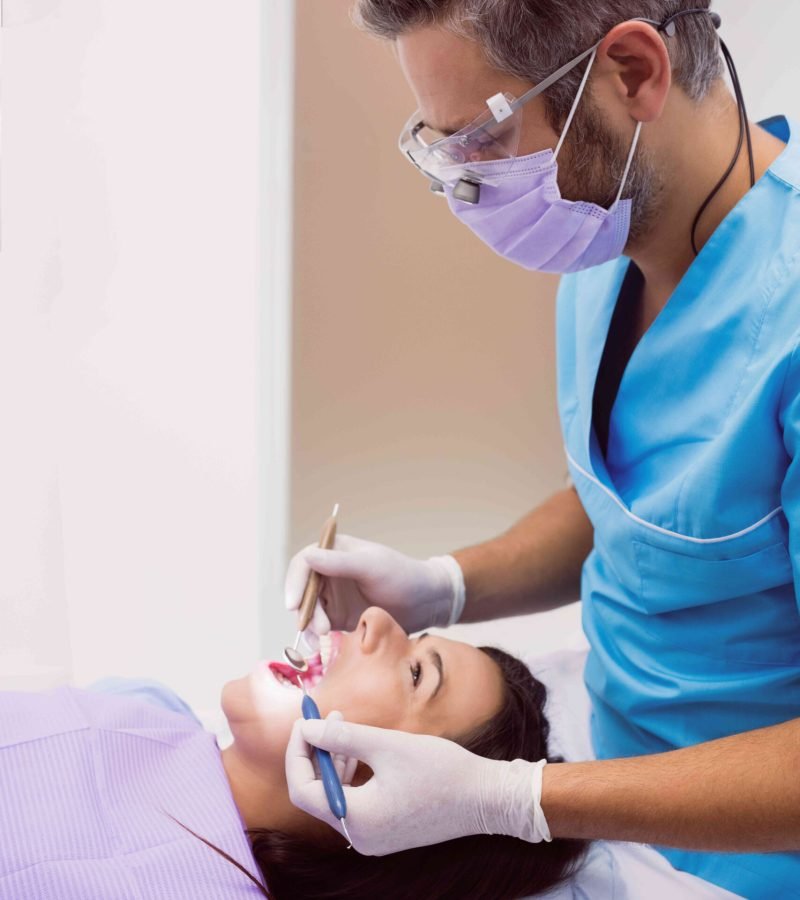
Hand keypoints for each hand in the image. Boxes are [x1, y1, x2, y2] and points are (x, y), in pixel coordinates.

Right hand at [284, 533, 464, 643]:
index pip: (304, 564)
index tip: (293, 604)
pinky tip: (322, 644)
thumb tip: (308, 555)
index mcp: (335, 552)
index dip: (295, 583)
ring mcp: (333, 596)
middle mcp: (329, 572)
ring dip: (310, 624)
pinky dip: (316, 635)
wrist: (426, 602)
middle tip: (320, 628)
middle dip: (305, 610)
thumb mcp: (371, 566)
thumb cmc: (403, 576)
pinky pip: (319, 626)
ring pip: (308, 610)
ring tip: (325, 636)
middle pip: (302, 590)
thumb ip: (339, 563)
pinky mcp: (339, 616)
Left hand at [285, 714, 550, 855]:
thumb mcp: (387, 745)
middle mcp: (359, 836)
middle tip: (322, 717)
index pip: (304, 788)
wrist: (485, 797)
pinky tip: (359, 747)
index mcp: (356, 819)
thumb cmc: (440, 769)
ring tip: (342, 724)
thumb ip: (342, 737)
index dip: (298, 752)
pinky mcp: (385, 830)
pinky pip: (355, 801)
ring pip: (335, 795)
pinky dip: (351, 773)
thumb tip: (306, 727)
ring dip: (334, 759)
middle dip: (316, 752)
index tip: (304, 721)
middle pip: (317, 793)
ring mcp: (373, 837)